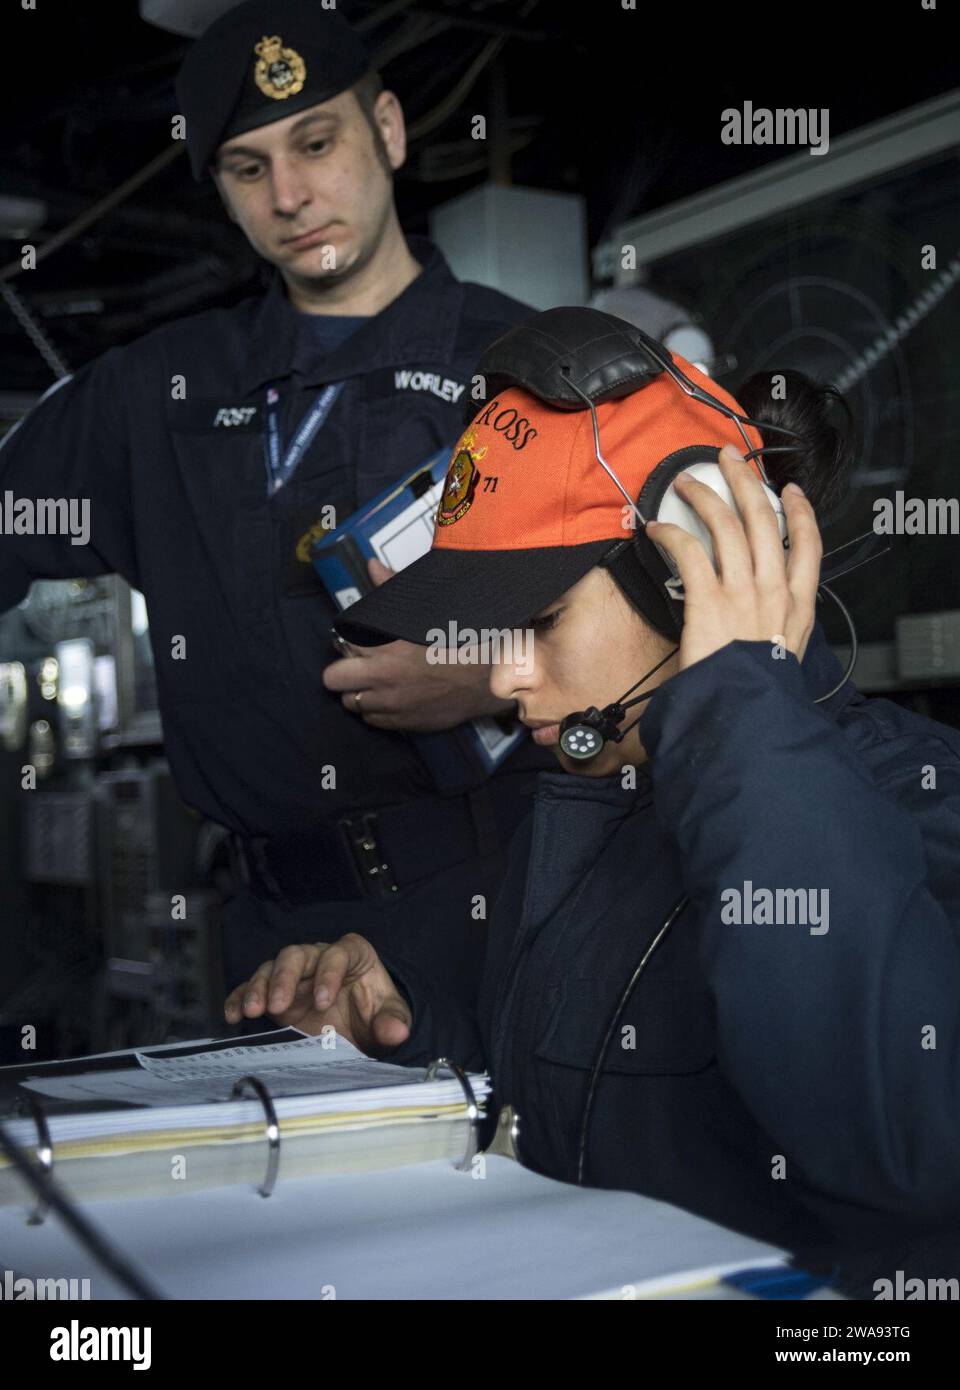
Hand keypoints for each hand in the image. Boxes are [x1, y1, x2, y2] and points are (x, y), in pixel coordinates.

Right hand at [223, 934, 411, 1056]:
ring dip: (259, 987)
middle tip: (278, 1006)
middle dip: (286, 978)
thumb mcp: (388, 1017)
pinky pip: (252, 988)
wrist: (358, 1028)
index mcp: (351, 955)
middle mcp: (318, 958)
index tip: (324, 1002)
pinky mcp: (274, 994)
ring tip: (251, 1010)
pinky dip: (240, 997)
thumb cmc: (374, 1014)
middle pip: (297, 955)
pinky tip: (233, 1014)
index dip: (329, 974)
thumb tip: (397, 1030)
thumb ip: (393, 1021)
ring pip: (271, 968)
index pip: (338, 954)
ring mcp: (293, 975)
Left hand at [322, 557, 515, 730]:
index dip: (344, 642)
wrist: (488, 679)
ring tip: (375, 684)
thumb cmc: (458, 640)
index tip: (355, 642)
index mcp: (383, 645)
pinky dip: (376, 710)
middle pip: (332, 679)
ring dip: (358, 692)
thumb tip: (371, 565)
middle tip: (356, 666)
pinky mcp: (401, 723)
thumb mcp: (426, 610)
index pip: (340, 644)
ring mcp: (389, 703)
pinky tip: (391, 699)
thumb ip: (392, 589)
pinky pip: (371, 720)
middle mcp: (380, 676)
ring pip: (350, 702)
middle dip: (341, 672)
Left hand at [646, 445, 821, 672]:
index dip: (800, 511)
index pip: (808, 544)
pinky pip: (689, 550)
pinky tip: (657, 528)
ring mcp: (742, 591)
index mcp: (798, 605)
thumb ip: (777, 626)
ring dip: (704, 496)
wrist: (746, 714)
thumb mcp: (785, 656)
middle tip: (730, 460)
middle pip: (763, 519)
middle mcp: (774, 590)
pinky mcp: (709, 599)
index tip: (788, 492)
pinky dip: (671, 533)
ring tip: (685, 482)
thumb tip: (759, 613)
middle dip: (744, 482)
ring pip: (726, 525)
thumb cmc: (760, 692)